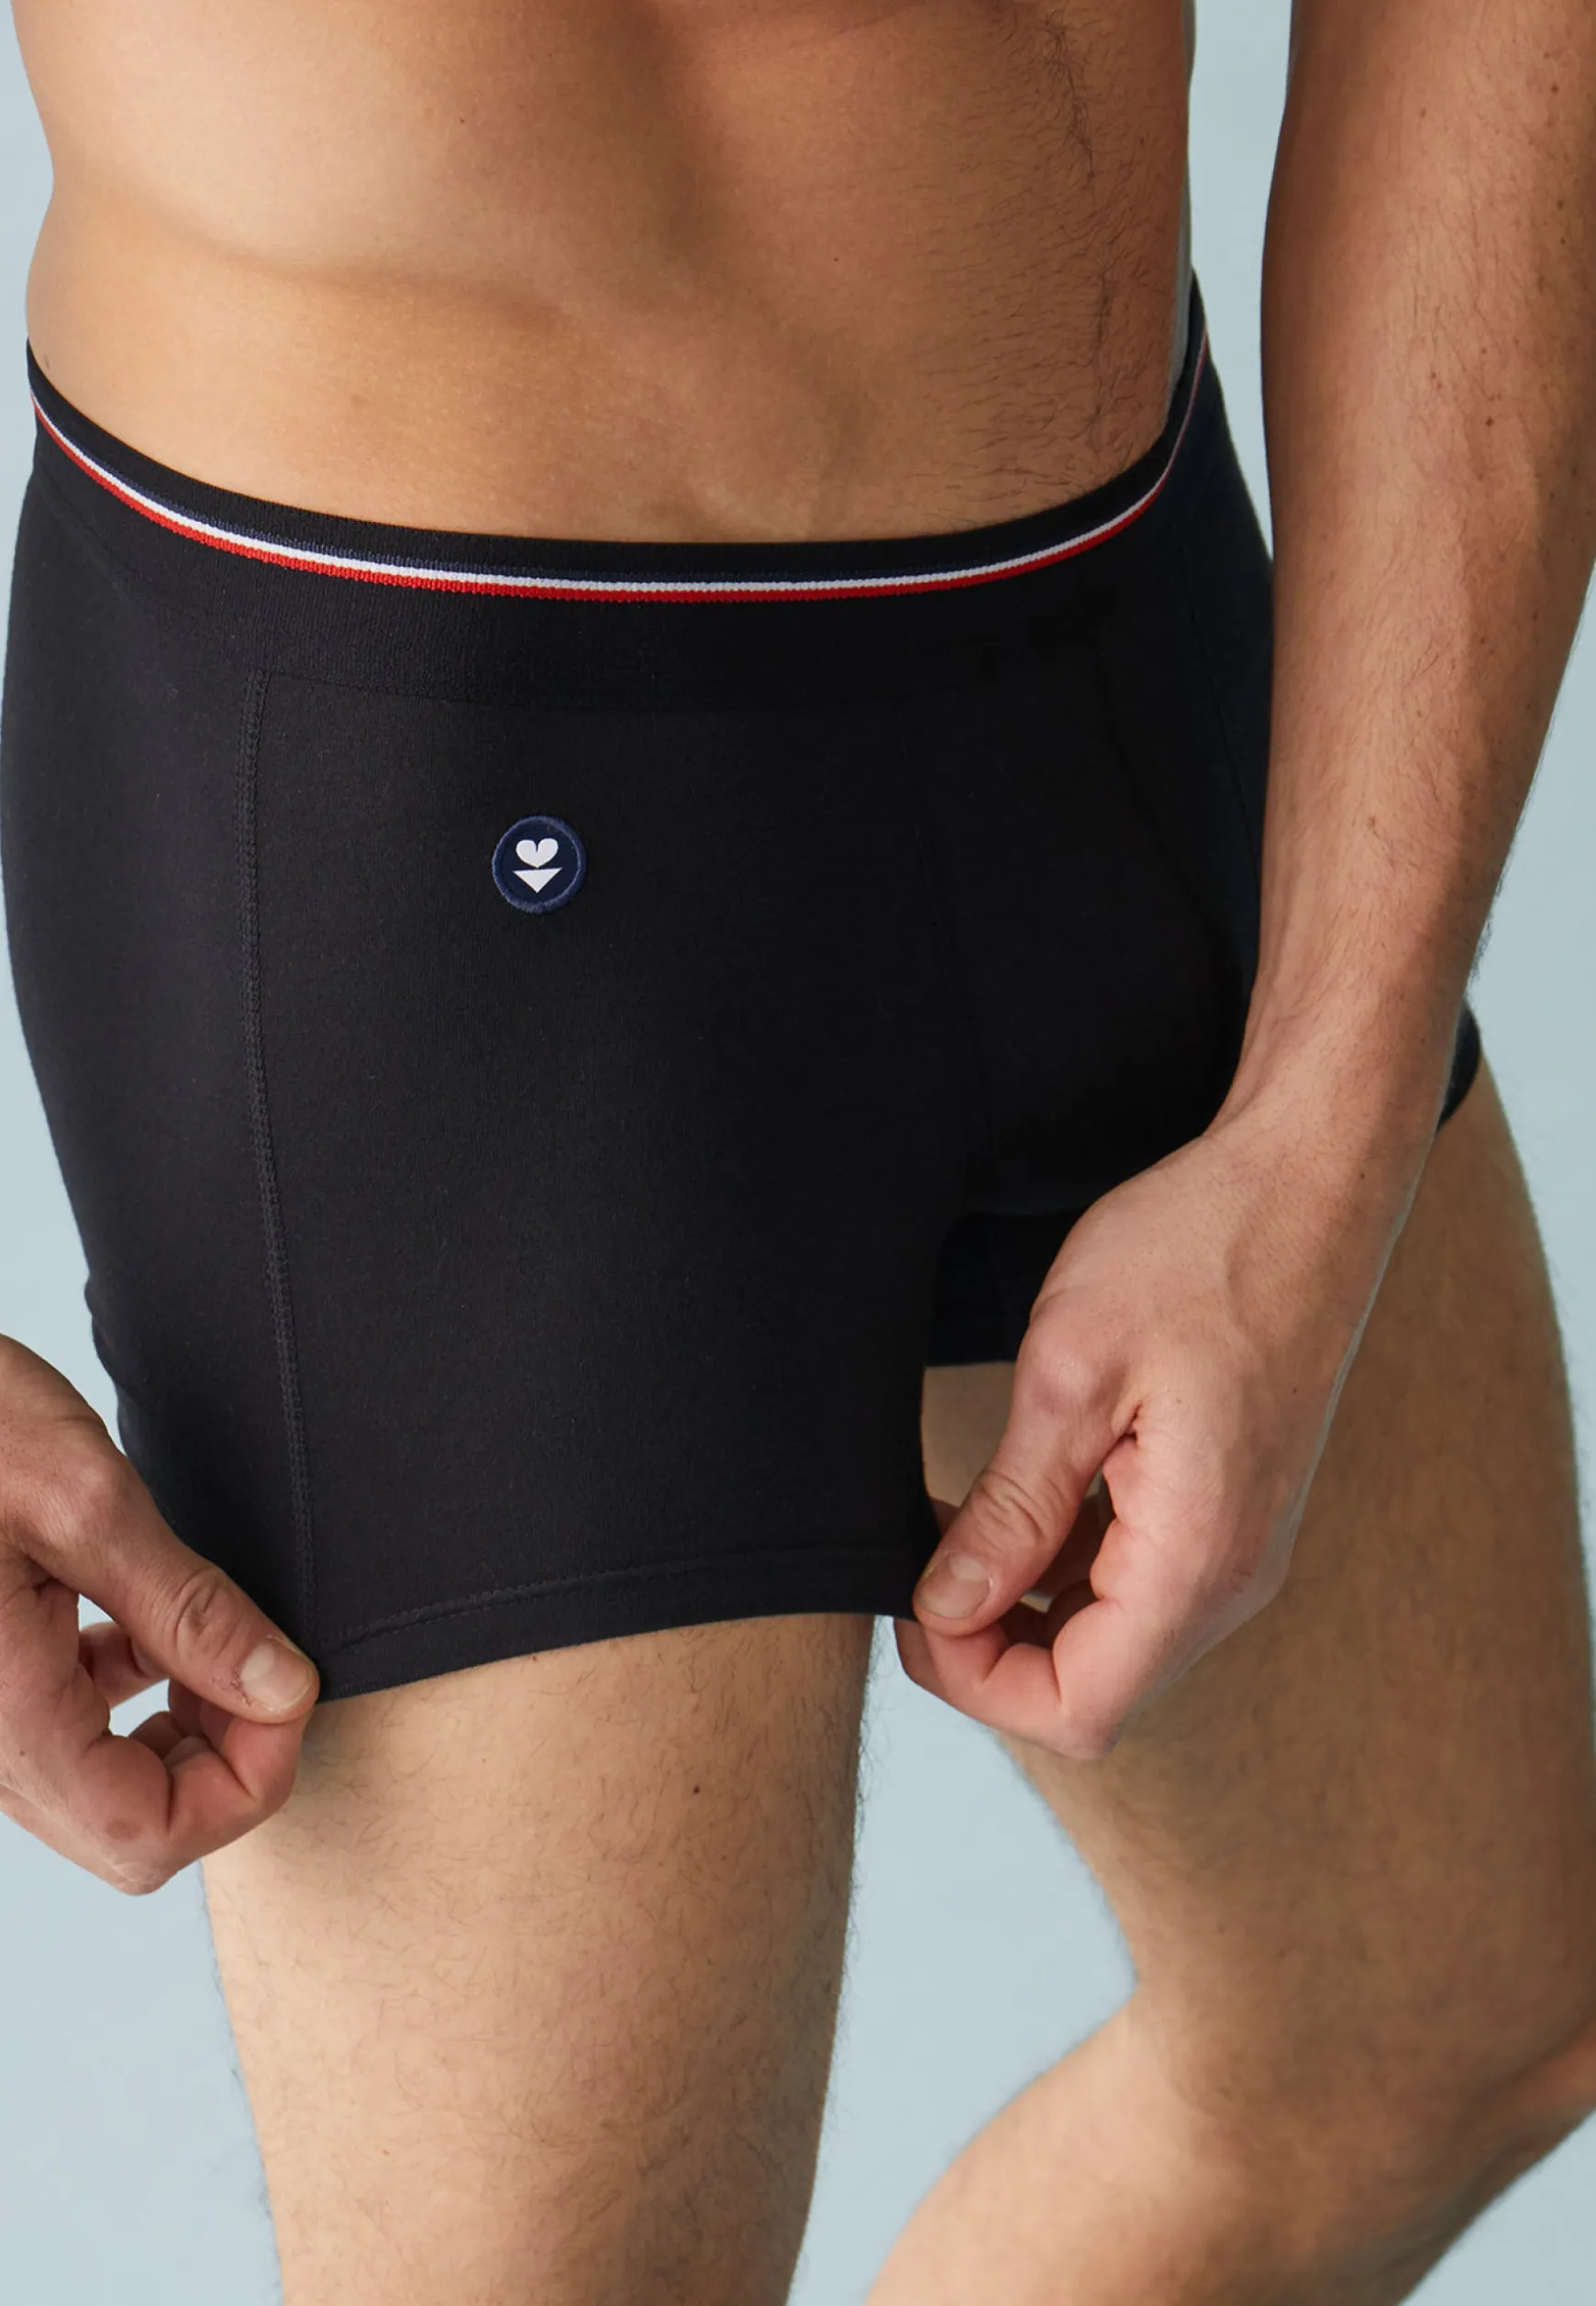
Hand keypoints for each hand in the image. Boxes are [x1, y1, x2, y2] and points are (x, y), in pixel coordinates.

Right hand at [0, 1335, 319, 1892]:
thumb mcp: (84, 1500)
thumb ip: (188, 1609)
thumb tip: (281, 1689)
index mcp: (5, 1718)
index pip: (151, 1836)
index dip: (249, 1780)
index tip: (287, 1689)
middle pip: (134, 1831)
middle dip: (224, 1761)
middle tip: (263, 1665)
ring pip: (106, 1791)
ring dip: (182, 1732)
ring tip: (215, 1640)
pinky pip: (69, 1736)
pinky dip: (132, 1702)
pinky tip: (148, 1628)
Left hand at [899, 1106, 1420, 1757]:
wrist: (1306, 1183)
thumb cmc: (1198, 1252)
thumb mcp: (1070, 1374)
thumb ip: (1011, 1510)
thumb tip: (945, 1608)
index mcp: (1196, 1558)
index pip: (1076, 1710)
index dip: (973, 1680)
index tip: (915, 1597)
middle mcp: (1230, 1578)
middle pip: (1089, 1690)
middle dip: (985, 1647)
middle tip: (923, 1552)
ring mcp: (1235, 1549)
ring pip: (1106, 1641)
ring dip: (1019, 1605)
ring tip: (960, 1512)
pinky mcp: (1226, 1514)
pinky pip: (1131, 1585)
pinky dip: (1059, 1565)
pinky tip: (1020, 1489)